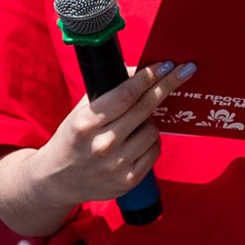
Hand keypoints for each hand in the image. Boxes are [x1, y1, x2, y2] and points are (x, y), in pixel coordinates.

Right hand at [45, 61, 183, 204]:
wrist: (59, 181)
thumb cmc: (73, 138)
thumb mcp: (81, 112)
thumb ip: (109, 92)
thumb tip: (141, 70)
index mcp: (86, 122)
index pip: (125, 95)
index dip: (148, 77)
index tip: (166, 64)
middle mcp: (102, 144)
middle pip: (145, 108)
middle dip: (168, 84)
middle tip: (186, 69)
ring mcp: (117, 164)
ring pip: (153, 130)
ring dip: (149, 122)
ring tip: (133, 126)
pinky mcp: (129, 180)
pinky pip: (155, 151)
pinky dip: (150, 142)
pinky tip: (136, 143)